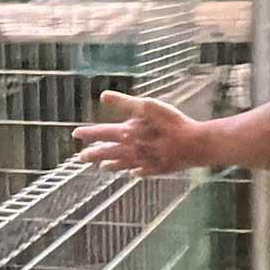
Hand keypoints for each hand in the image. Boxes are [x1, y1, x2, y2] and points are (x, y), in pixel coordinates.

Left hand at [73, 91, 200, 175]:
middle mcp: (131, 150)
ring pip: (122, 164)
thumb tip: (103, 95)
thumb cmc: (171, 122)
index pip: (102, 133)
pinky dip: (134, 172)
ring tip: (102, 168)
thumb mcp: (147, 106)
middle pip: (108, 152)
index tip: (76, 134)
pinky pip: (141, 172)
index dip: (88, 133)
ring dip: (111, 165)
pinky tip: (132, 174)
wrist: (192, 144)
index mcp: (127, 133)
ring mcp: (144, 161)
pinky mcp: (156, 169)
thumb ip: (124, 102)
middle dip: (94, 154)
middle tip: (81, 157)